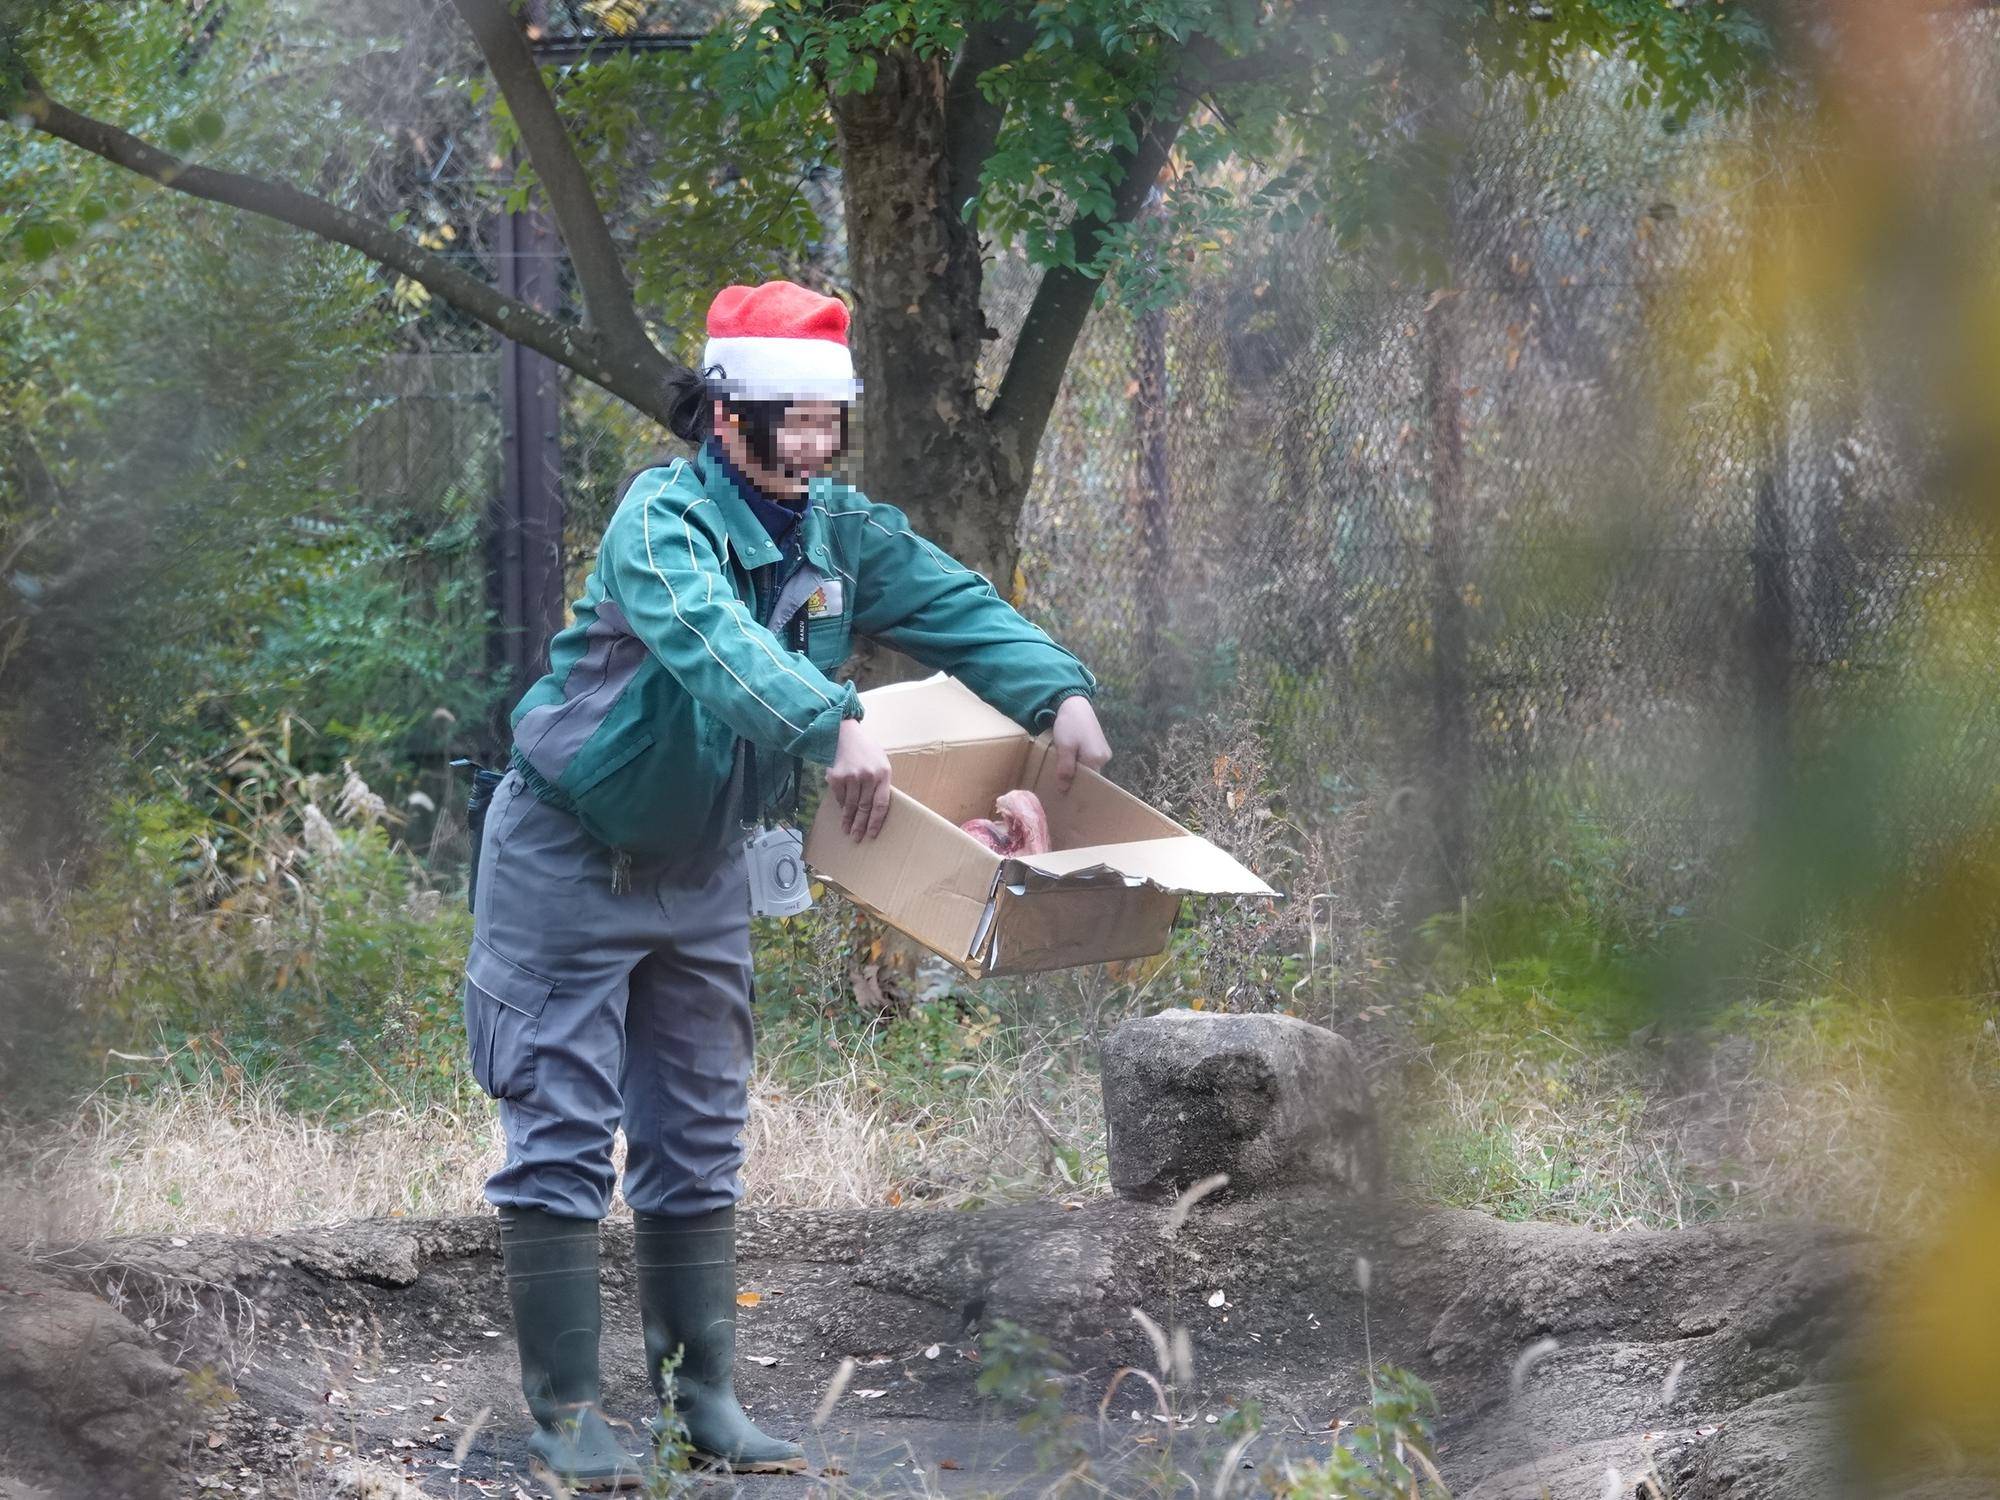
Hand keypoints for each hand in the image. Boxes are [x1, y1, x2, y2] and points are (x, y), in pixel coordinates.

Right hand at [828, 718, 892, 841]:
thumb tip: (876, 807)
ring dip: (848, 819)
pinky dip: (840, 805)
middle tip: (857, 838)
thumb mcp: (879, 761)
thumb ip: (880, 781)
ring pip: (851, 805)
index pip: (882, 804)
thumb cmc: (864, 748)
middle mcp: (869, 776)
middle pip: (865, 808)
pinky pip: (839, 797)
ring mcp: (852, 776)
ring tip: (846, 830)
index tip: (872, 834)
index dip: (876, 821)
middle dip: (860, 825)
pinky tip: (841, 812)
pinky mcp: (837, 777)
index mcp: (883, 773)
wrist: (843, 732)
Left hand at [1049, 695, 1111, 794]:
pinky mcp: (1100, 745)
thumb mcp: (1064, 747)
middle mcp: (1104, 758)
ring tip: (1063, 767)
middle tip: (1059, 779)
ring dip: (1077, 769)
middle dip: (1076, 778)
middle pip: (1089, 775)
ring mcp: (1103, 751)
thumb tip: (1064, 790)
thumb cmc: (1069, 725)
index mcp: (1096, 759)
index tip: (1062, 790)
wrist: (1074, 704)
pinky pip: (1090, 760)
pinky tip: (1069, 758)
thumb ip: (1065, 769)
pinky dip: (1080, 761)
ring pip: (1089, 768)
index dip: (1075, 787)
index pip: (1087, 782)